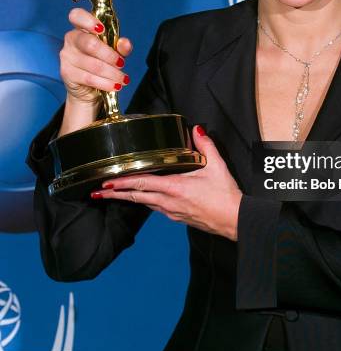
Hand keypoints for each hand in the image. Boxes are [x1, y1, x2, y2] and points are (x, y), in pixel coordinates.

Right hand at [60, 8, 131, 104]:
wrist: (88, 89)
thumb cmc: (101, 63)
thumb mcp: (114, 52)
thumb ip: (120, 46)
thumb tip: (125, 43)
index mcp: (82, 28)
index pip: (77, 16)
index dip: (89, 20)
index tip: (102, 29)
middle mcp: (71, 39)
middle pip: (90, 43)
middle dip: (110, 56)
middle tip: (121, 63)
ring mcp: (67, 56)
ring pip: (93, 64)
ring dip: (112, 73)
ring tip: (122, 79)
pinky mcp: (66, 73)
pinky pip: (89, 78)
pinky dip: (106, 83)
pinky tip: (115, 85)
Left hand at [92, 126, 243, 240]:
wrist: (234, 220)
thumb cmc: (225, 196)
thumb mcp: (217, 166)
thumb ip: (205, 145)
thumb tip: (197, 130)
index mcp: (175, 188)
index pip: (141, 184)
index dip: (121, 183)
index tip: (106, 181)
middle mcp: (168, 202)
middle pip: (135, 197)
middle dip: (115, 193)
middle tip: (98, 191)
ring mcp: (171, 212)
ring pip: (144, 203)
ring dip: (127, 198)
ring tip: (113, 194)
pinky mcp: (177, 217)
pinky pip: (155, 208)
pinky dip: (144, 201)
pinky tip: (142, 198)